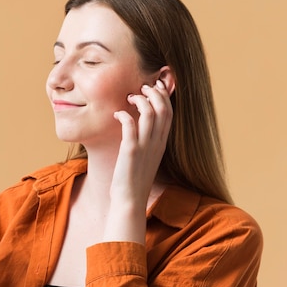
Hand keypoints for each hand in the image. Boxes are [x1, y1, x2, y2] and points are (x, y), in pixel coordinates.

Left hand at [111, 79, 172, 206]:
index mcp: (162, 144)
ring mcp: (145, 146)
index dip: (164, 95)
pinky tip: (117, 114)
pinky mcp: (131, 151)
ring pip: (149, 113)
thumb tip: (138, 127)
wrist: (130, 200)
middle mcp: (156, 143)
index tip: (155, 86)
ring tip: (129, 97)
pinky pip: (130, 125)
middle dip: (154, 92)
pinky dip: (124, 114)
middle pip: (163, 108)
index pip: (170, 113)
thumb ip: (146, 142)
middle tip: (141, 87)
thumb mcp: (146, 158)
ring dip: (140, 99)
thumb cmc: (134, 180)